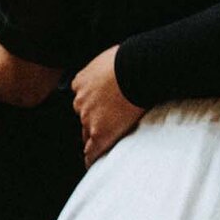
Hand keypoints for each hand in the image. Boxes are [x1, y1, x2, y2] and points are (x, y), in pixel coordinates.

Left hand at [72, 47, 145, 166]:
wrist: (138, 68)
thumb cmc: (131, 58)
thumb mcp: (111, 57)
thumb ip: (106, 68)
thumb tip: (119, 67)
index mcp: (82, 81)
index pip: (81, 96)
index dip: (91, 102)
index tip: (98, 105)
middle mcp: (81, 101)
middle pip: (83, 115)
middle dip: (92, 118)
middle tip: (108, 120)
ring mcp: (89, 118)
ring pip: (88, 132)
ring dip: (96, 134)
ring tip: (106, 140)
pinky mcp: (100, 132)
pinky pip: (92, 150)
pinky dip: (91, 157)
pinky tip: (93, 162)